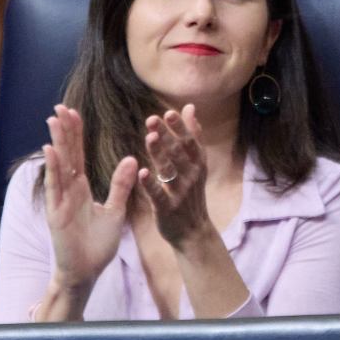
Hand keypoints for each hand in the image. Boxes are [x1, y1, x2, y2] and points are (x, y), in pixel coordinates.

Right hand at [41, 104, 136, 290]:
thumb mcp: (116, 210)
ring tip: (53, 119)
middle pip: (66, 155)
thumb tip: (133, 159)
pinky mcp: (56, 213)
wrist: (86, 272)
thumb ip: (121, 185)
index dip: (75, 134)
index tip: (73, 112)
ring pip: (59, 166)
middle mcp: (68, 190)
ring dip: (56, 142)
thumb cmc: (98, 245)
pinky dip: (53, 169)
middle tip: (60, 106)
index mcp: (81, 188)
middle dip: (64, 131)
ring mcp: (60, 200)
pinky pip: (55, 188)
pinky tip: (50, 150)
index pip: (78, 155)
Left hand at [138, 105, 213, 248]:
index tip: (168, 113)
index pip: (190, 142)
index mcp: (197, 164)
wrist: (193, 232)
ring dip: (159, 154)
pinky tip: (142, 172)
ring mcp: (180, 193)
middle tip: (152, 120)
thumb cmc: (192, 193)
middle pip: (178, 153)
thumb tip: (189, 107)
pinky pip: (158, 195)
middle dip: (166, 135)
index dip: (180, 128)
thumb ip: (193, 136)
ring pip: (169, 170)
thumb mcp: (197, 164)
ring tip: (149, 138)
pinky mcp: (167, 208)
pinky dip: (150, 184)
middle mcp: (191, 176)